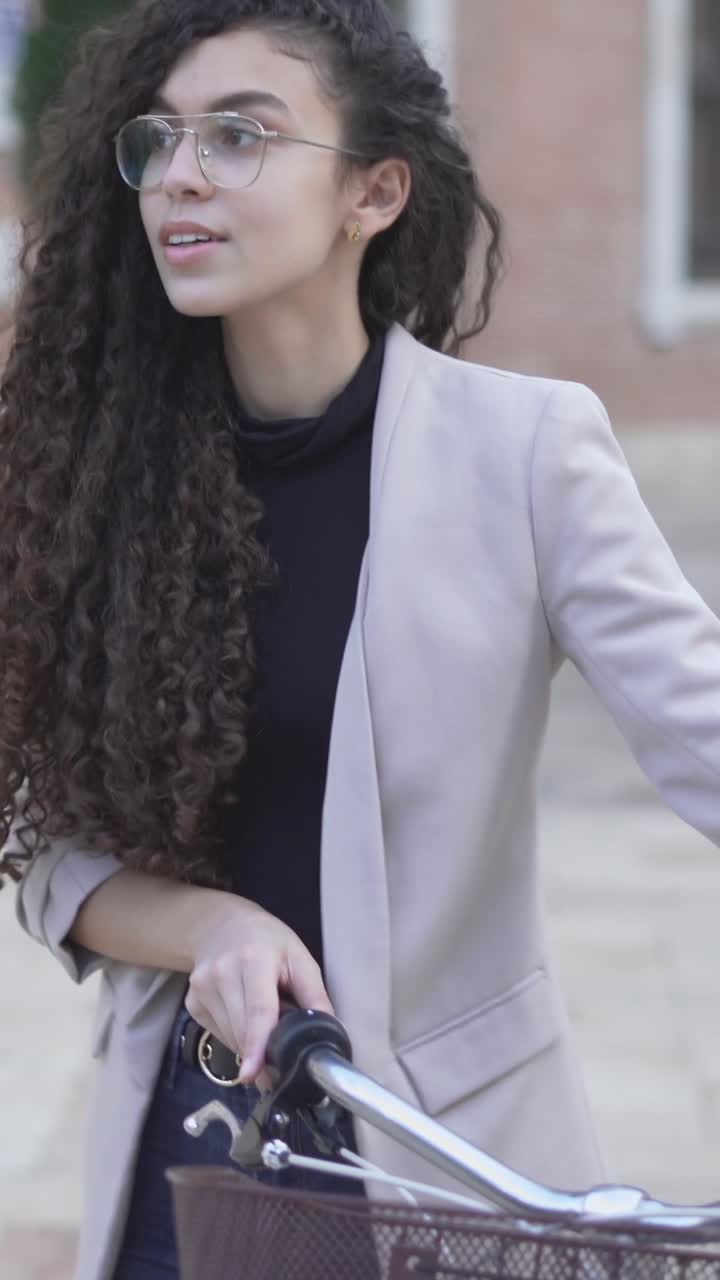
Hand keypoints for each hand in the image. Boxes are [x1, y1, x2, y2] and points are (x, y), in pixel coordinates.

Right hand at [185, 894, 333, 1085]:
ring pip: (231, 1038)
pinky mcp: (192, 1002)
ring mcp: (202, 988)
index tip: (254, 1075)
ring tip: (263, 1020)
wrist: (220, 925)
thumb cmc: (267, 941)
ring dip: (251, 1044)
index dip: (258, 1045)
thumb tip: (330, 1032)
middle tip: (281, 1054)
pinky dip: (236, 1036)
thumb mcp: (299, 957)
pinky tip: (243, 1015)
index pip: (258, 1010)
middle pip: (243, 1031)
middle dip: (263, 1051)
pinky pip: (219, 1035)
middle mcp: (222, 973)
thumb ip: (315, 995)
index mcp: (254, 959)